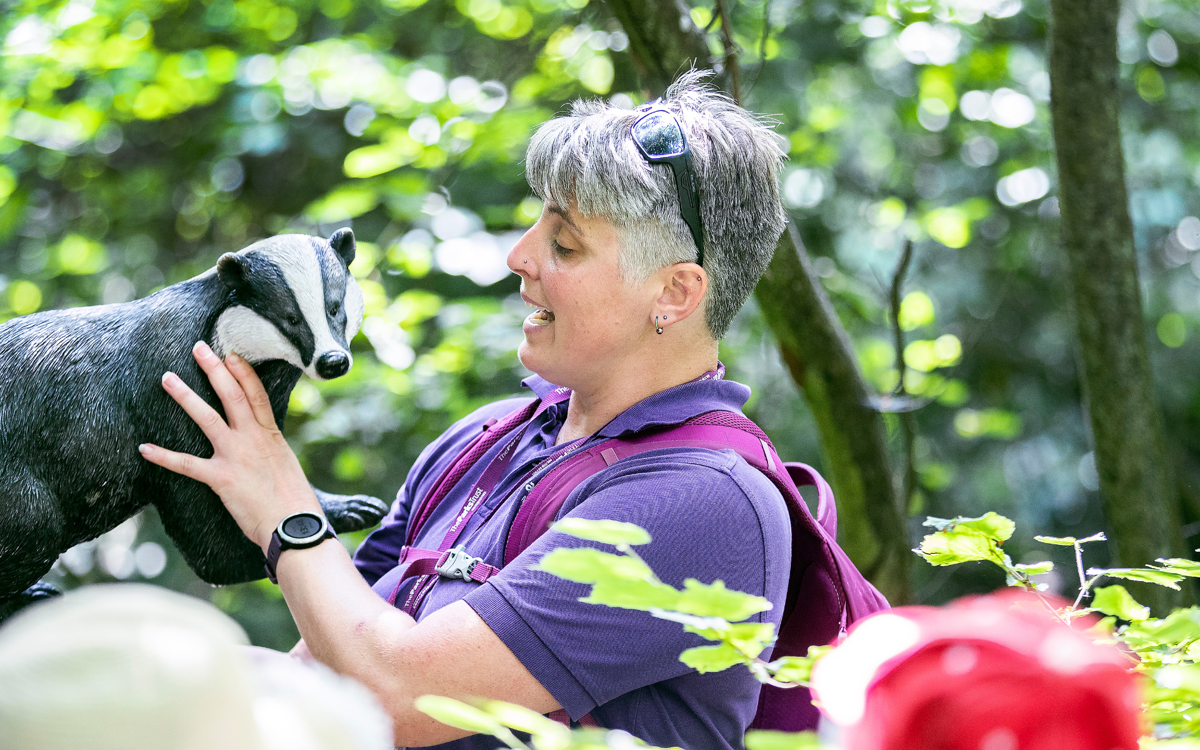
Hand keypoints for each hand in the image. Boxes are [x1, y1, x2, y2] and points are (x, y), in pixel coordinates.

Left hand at [139, 341, 319, 551]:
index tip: (230, 353)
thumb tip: (261, 445)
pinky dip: (164, 456)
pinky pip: (187, 464)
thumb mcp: (285, 464)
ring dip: (185, 397)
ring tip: (167, 378)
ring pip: (206, 418)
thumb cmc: (294, 500)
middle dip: (214, 369)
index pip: (256, 394)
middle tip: (198, 348)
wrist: (293, 524)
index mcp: (270, 435)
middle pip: (231, 395)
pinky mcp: (221, 478)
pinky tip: (145, 448)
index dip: (242, 371)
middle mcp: (252, 438)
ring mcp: (236, 456)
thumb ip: (269, 449)